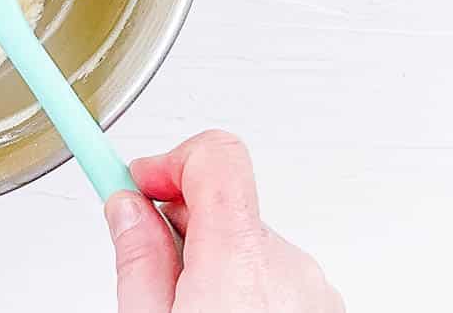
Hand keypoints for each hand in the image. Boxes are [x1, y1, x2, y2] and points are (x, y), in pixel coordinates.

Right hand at [104, 130, 342, 311]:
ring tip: (192, 310)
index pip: (215, 156)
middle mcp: (288, 266)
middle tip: (153, 267)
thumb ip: (139, 261)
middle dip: (182, 225)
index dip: (169, 160)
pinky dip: (246, 291)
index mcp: (239, 260)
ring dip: (214, 264)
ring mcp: (314, 290)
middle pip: (222, 206)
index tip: (137, 179)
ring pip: (246, 245)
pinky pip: (275, 277)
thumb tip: (127, 209)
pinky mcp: (325, 308)